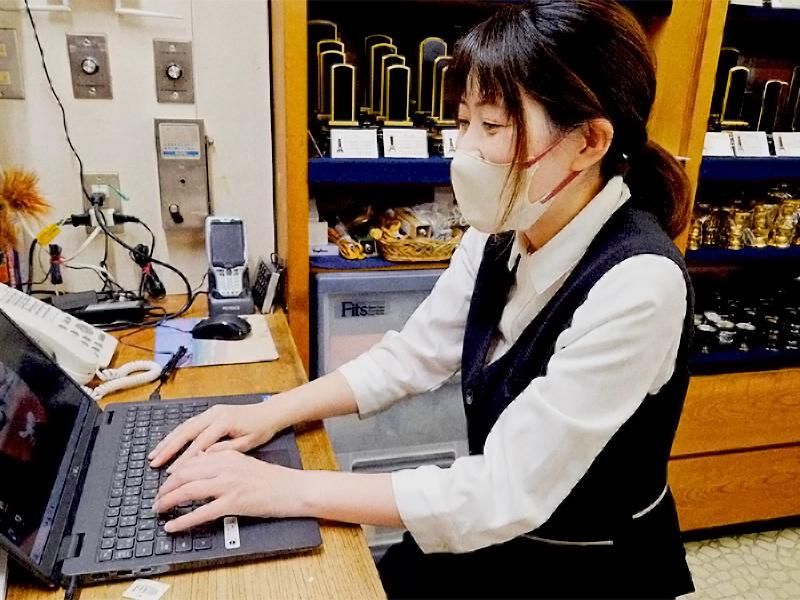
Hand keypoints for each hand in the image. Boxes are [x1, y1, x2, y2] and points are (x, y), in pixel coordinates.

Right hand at [148, 403, 278, 469]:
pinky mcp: (210, 412)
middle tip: (154, 462)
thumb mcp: (248, 443)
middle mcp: (214, 414)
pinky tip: (166, 443)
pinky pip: (189, 423)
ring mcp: (211, 411)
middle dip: (168, 448)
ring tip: (154, 454)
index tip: (172, 472)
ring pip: (184, 426)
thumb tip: (204, 458)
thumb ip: (226, 450)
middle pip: (186, 431)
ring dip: (168, 440)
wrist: (269, 412)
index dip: (184, 458)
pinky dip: (176, 434)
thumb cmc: (260, 429)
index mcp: (224, 421)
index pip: (200, 443)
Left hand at [153, 449, 305, 531]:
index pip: (191, 461)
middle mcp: (226, 466)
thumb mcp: (244, 462)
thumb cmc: (271, 479)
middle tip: (156, 498)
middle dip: (165, 487)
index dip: (173, 473)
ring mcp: (229, 484)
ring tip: (158, 510)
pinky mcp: (234, 503)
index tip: (164, 483)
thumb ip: (222, 461)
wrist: (292, 488)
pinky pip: (202, 512)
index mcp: (227, 455)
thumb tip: (200, 463)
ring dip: (168, 501)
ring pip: (189, 490)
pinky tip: (173, 526)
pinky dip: (183, 520)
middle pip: (185, 474)